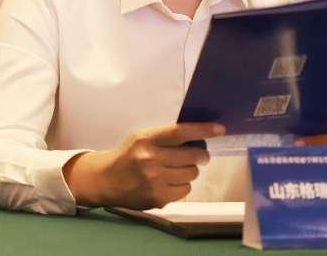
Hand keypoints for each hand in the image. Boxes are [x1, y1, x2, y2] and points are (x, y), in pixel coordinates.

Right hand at [63, 122, 223, 209]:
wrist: (107, 180)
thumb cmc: (128, 155)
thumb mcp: (141, 139)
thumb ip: (164, 137)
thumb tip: (198, 137)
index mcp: (146, 140)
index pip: (180, 132)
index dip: (203, 130)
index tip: (219, 129)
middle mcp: (151, 159)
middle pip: (193, 156)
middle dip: (201, 156)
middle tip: (200, 156)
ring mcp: (155, 180)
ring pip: (192, 174)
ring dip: (189, 171)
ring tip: (176, 170)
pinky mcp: (158, 197)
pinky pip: (186, 190)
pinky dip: (182, 186)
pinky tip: (170, 182)